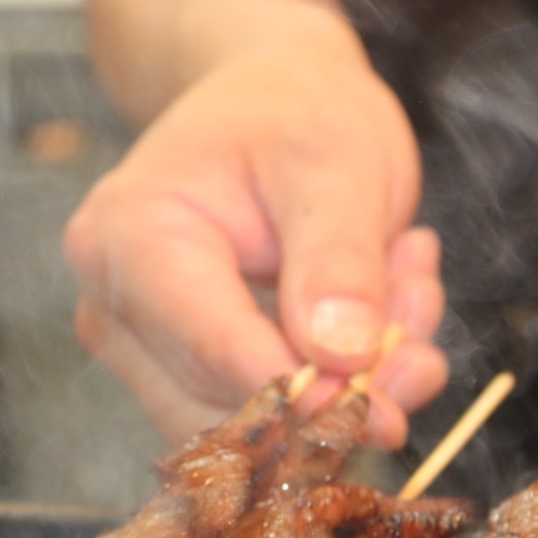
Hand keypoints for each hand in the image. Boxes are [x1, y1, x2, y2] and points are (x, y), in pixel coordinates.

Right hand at [63, 38, 446, 447]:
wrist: (275, 102)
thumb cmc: (292, 112)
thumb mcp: (335, 159)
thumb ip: (338, 258)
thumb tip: (342, 358)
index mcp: (129, 238)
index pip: (210, 351)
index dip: (304, 395)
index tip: (387, 405)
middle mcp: (117, 309)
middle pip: (229, 410)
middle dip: (341, 391)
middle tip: (420, 319)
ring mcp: (149, 353)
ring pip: (261, 435)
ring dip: (357, 388)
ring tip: (408, 292)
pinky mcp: (192, 382)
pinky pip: (279, 425)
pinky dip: (350, 387)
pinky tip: (388, 316)